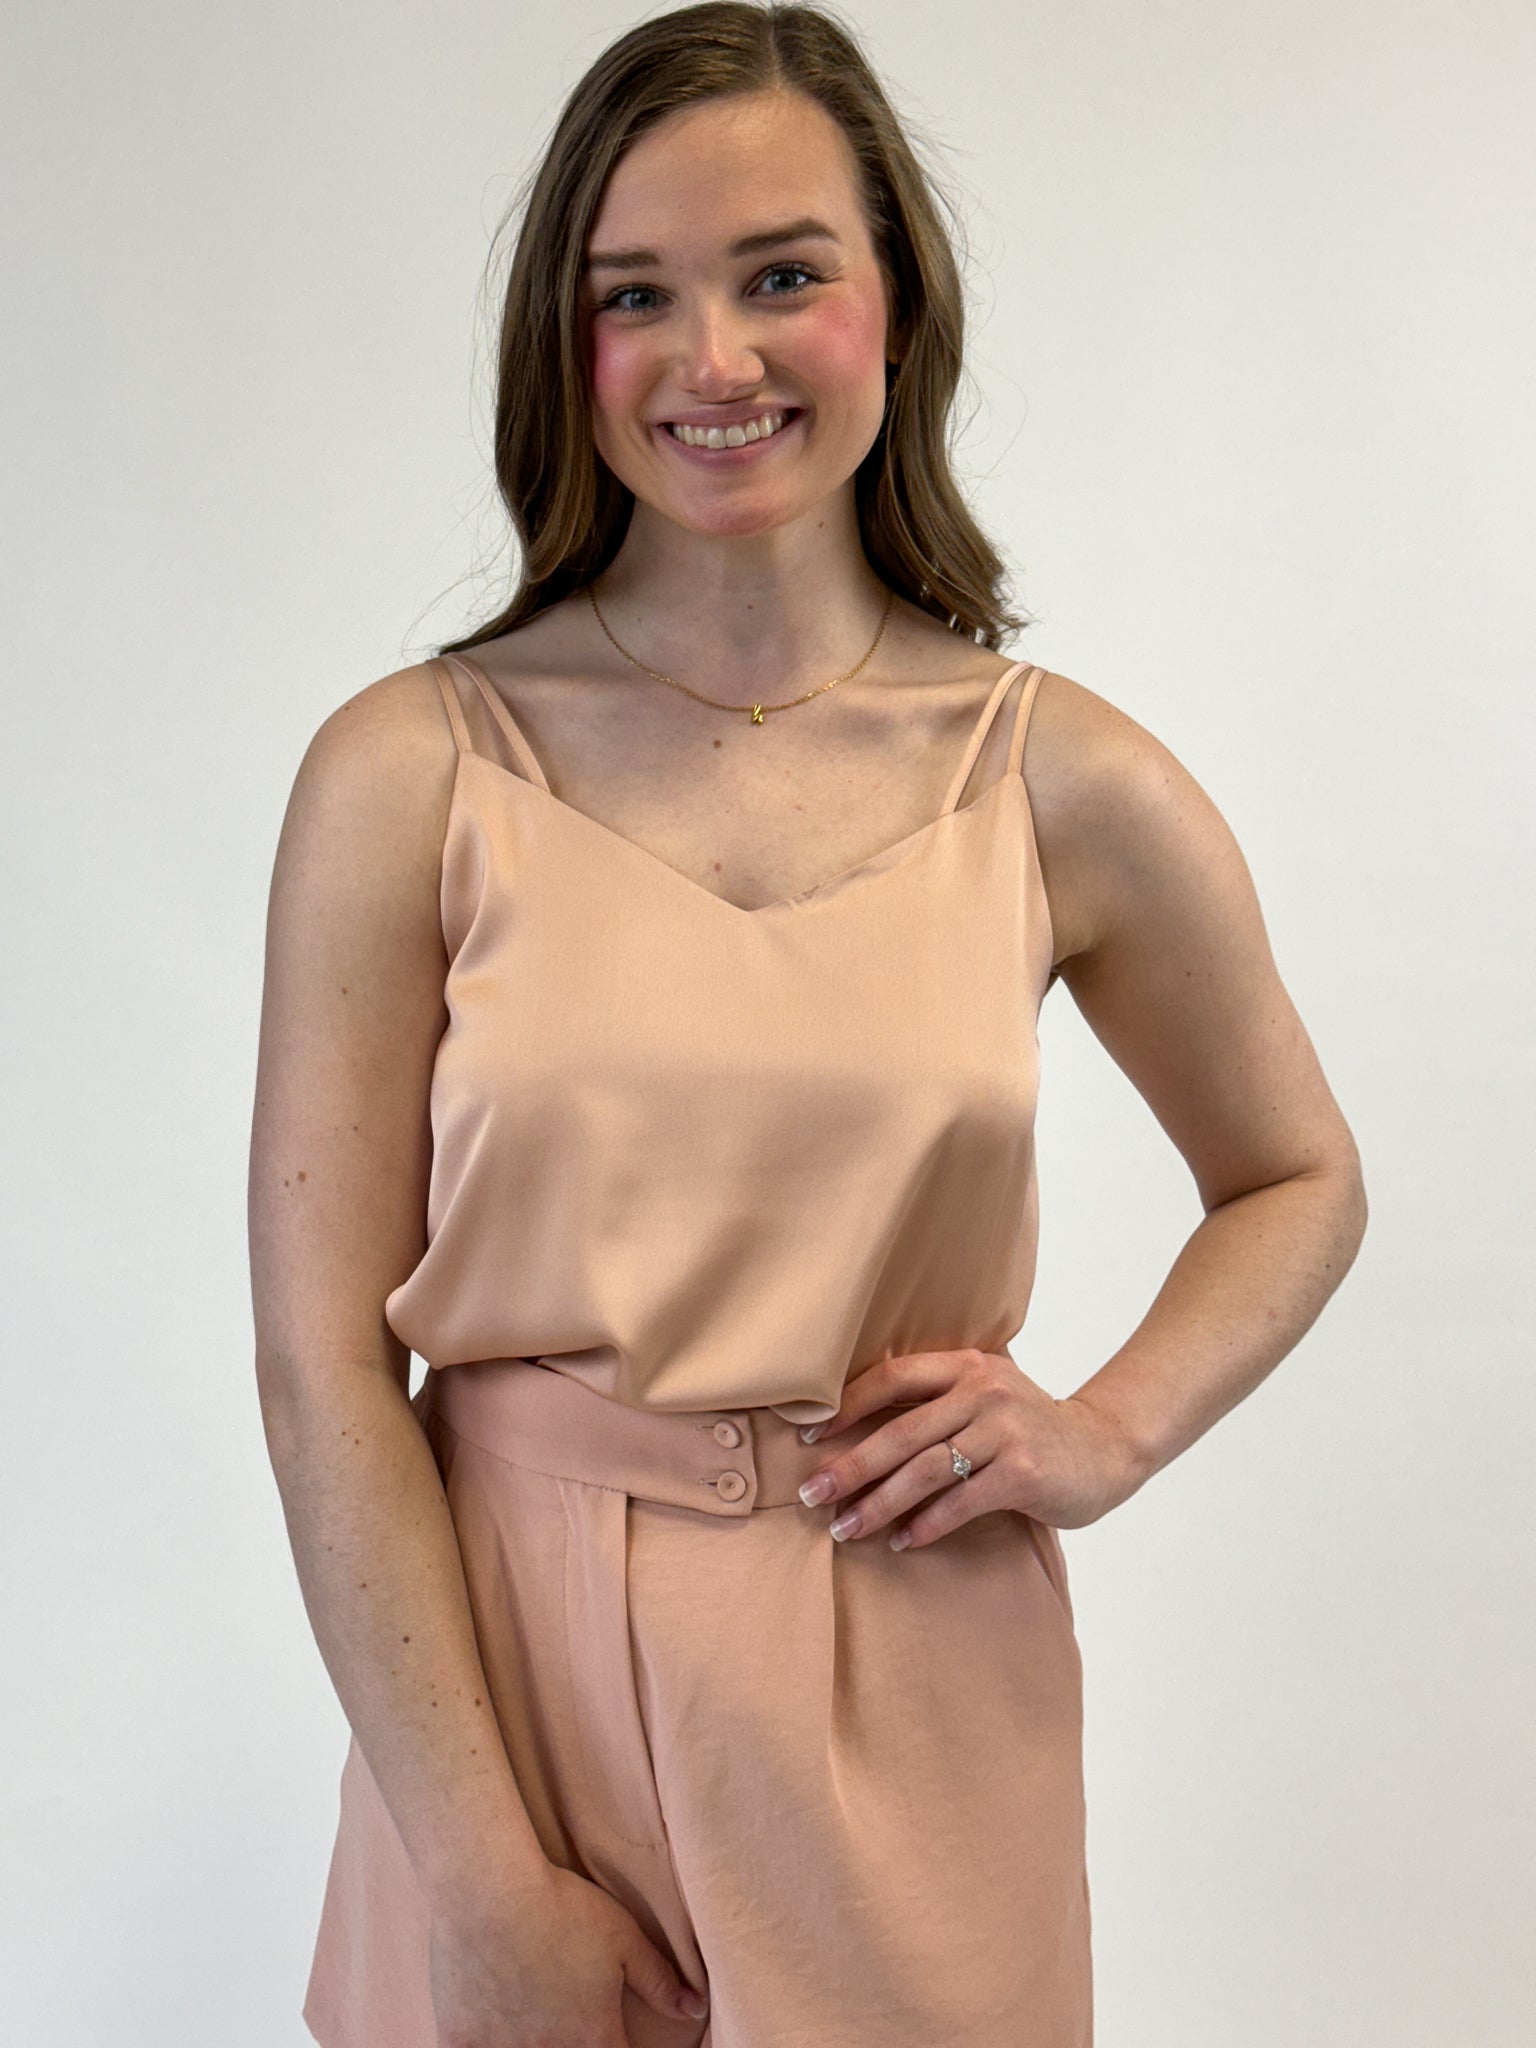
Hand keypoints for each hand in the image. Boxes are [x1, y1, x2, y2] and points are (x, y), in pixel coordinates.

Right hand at [428, 1860, 708, 2045]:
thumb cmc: (561, 1909)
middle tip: (571, 2020)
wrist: (490, 1892)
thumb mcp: (623, 1938)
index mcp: (592, 2037)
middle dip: (576, 2044)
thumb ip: (660, 1980)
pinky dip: (483, 2043)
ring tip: (534, 2023)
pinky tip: (491, 2027)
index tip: (614, 2037)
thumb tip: (695, 2007)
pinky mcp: (458, 2040)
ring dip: (533, 2045)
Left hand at [796, 1348, 1146, 1547]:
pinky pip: (960, 1502)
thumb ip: (936, 1398)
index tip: (808, 1438)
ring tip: (846, 1528)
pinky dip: (926, 1525)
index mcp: (966, 1366)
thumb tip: (856, 1424)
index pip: (892, 1377)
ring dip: (878, 1504)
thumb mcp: (985, 1393)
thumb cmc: (1029, 1426)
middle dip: (849, 1467)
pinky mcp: (1022, 1473)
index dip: (846, 1406)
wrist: (1105, 1447)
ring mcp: (1005, 1432)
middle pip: (900, 1433)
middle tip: (811, 1494)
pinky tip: (902, 1541)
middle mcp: (983, 1392)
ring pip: (924, 1471)